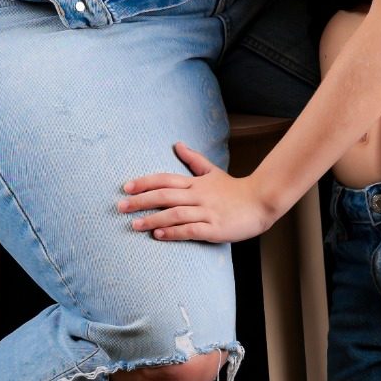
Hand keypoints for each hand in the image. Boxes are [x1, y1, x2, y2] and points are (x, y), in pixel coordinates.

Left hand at [118, 142, 274, 242]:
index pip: (165, 179)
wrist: (260, 201)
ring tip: (134, 225)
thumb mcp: (212, 171)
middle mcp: (198, 195)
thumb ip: (193, 160)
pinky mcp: (214, 228)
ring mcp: (206, 212)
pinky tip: (159, 235)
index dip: (145, 182)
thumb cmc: (234, 189)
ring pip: (174, 213)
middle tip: (120, 207)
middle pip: (164, 195)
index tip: (126, 187)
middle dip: (141, 201)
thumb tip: (178, 144)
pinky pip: (190, 230)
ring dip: (153, 219)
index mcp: (196, 182)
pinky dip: (173, 232)